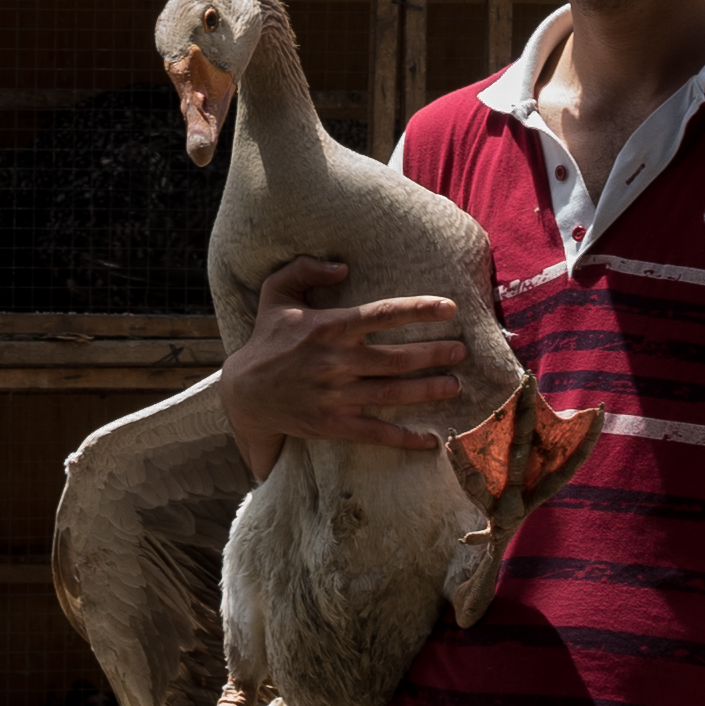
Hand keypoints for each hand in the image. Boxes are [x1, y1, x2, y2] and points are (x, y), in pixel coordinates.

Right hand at [220, 258, 469, 474]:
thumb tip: (343, 266)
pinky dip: (405, 438)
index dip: (420, 310)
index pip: (383, 314)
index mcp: (328, 327)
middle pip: (397, 358)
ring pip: (393, 394)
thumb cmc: (266, 340)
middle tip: (461, 351)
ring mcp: (336, 396)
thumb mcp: (275, 294)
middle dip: (434, 354)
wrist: (244, 394)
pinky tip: (431, 440)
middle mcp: (336, 362)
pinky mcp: (333, 425)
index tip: (450, 308)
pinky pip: (376, 432)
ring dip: (428, 390)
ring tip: (454, 385)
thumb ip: (305, 270)